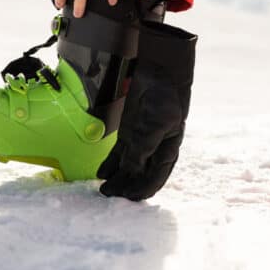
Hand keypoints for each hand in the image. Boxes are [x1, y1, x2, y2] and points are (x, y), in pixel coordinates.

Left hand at [97, 22, 196, 200]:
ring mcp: (141, 139)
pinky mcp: (129, 130)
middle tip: (110, 195)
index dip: (144, 189)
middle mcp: (154, 147)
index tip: (130, 199)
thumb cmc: (162, 97)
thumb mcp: (155, 124)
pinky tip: (102, 174)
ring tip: (104, 189)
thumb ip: (143, 147)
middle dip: (127, 187)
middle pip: (141, 174)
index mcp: (167, 148)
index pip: (156, 176)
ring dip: (118, 179)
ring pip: (129, 166)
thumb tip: (132, 170)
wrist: (157, 71)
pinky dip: (111, 165)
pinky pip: (119, 153)